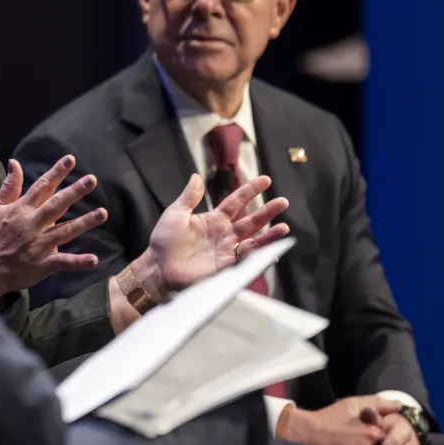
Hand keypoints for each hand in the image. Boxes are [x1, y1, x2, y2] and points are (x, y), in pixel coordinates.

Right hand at [0, 156, 108, 301]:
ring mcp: (38, 245)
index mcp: (21, 209)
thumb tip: (14, 162)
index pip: (42, 187)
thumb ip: (9, 186)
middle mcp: (32, 224)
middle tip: (92, 180)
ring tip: (103, 213)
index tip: (70, 159)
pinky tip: (94, 260)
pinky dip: (78, 262)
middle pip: (57, 205)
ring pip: (65, 231)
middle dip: (75, 192)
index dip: (56, 172)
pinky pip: (63, 263)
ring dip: (85, 222)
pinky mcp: (42, 264)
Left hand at [126, 173, 289, 297]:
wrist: (158, 267)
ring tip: (285, 227)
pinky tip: (273, 254)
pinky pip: (247, 261)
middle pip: (251, 220)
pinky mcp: (226, 267)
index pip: (236, 202)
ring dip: (270, 235)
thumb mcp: (175, 214)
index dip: (250, 191)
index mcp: (214, 219)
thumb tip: (196, 176)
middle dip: (268, 211)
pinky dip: (260, 257)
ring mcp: (227, 250)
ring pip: (254, 240)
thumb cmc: (164, 241)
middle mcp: (225, 234)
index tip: (266, 180)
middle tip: (283, 201)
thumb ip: (189, 197)